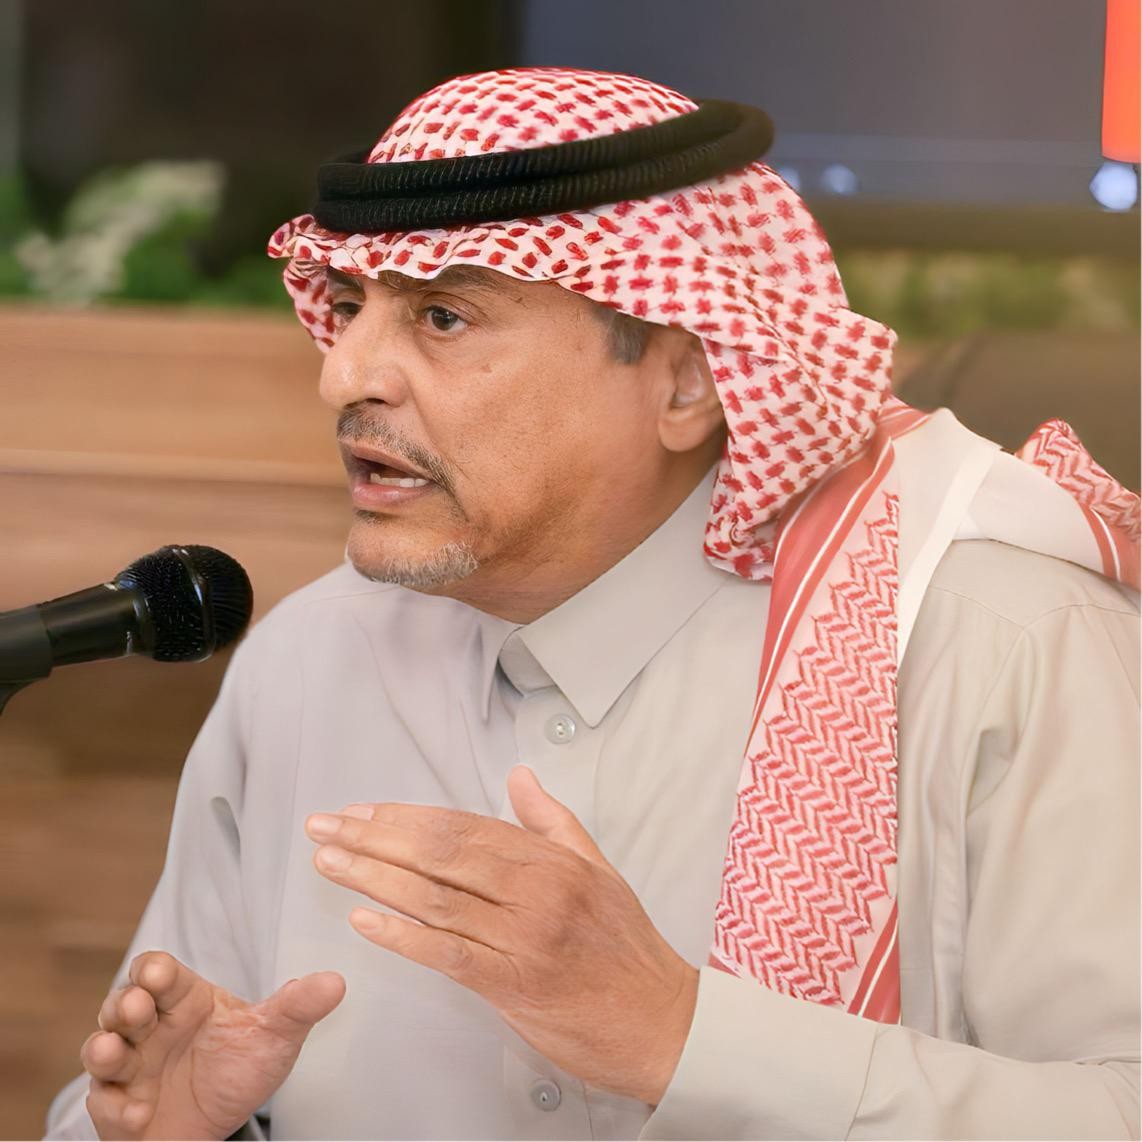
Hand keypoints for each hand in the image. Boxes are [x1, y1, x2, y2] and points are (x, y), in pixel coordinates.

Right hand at [81, 951, 344, 1139]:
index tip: (160, 975)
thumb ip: (299, 1007)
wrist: (219, 1123)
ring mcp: (130, 1066)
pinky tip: (137, 1112)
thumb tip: (337, 982)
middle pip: (124, 1003)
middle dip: (124, 1003)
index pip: (160, 971)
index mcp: (185, 999)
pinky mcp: (118, 1106)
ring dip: (103, 1049)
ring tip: (112, 1052)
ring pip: (101, 1048)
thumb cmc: (238, 1067)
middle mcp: (151, 1027)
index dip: (155, 971)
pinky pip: (105, 1104)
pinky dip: (116, 1108)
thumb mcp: (274, 1035)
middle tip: (136, 1008)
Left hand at [306, 765, 697, 1104]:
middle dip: (375, 838)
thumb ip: (552, 822)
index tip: (363, 811)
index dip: (406, 816)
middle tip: (326, 827)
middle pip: (441, 854)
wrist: (662, 1023)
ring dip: (374, 877)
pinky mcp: (514, 985)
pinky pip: (448, 954)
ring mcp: (524, 937)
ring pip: (436, 899)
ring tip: (330, 861)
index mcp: (551, 860)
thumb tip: (519, 776)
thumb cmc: (626, 949)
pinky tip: (364, 920)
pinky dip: (402, 935)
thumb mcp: (597, 869)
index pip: (464, 826)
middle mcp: (536, 890)